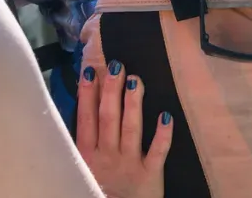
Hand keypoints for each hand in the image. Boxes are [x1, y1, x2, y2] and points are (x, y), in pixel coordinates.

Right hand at [77, 60, 171, 197]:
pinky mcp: (149, 175)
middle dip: (111, 92)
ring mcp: (128, 165)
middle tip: (117, 66)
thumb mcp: (85, 165)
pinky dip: (163, 135)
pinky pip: (158, 152)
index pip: (86, 120)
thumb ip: (86, 139)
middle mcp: (106, 157)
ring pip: (131, 130)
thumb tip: (87, 103)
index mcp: (87, 155)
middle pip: (108, 119)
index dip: (87, 96)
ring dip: (133, 104)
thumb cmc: (101, 186)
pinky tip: (166, 116)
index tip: (91, 71)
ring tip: (135, 80)